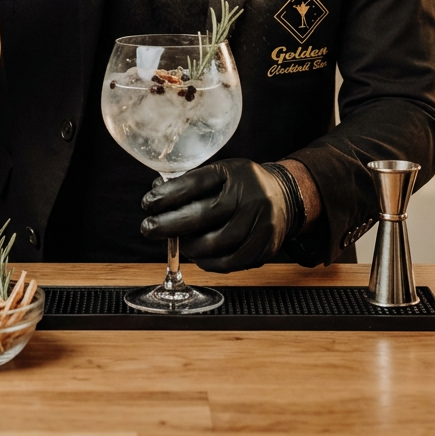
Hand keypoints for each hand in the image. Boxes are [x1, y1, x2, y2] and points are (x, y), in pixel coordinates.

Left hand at [139, 159, 302, 271]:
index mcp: (235, 174)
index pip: (195, 183)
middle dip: (169, 225)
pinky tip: (198, 255)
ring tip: (177, 242)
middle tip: (149, 228)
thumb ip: (193, 184)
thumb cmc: (244, 185)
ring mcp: (260, 224)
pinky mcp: (265, 248)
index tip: (148, 204)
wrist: (286, 197)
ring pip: (214, 244)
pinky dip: (208, 262)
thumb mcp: (222, 173)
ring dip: (188, 246)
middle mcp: (250, 198)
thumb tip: (157, 196)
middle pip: (203, 216)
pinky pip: (229, 263)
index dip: (168, 195)